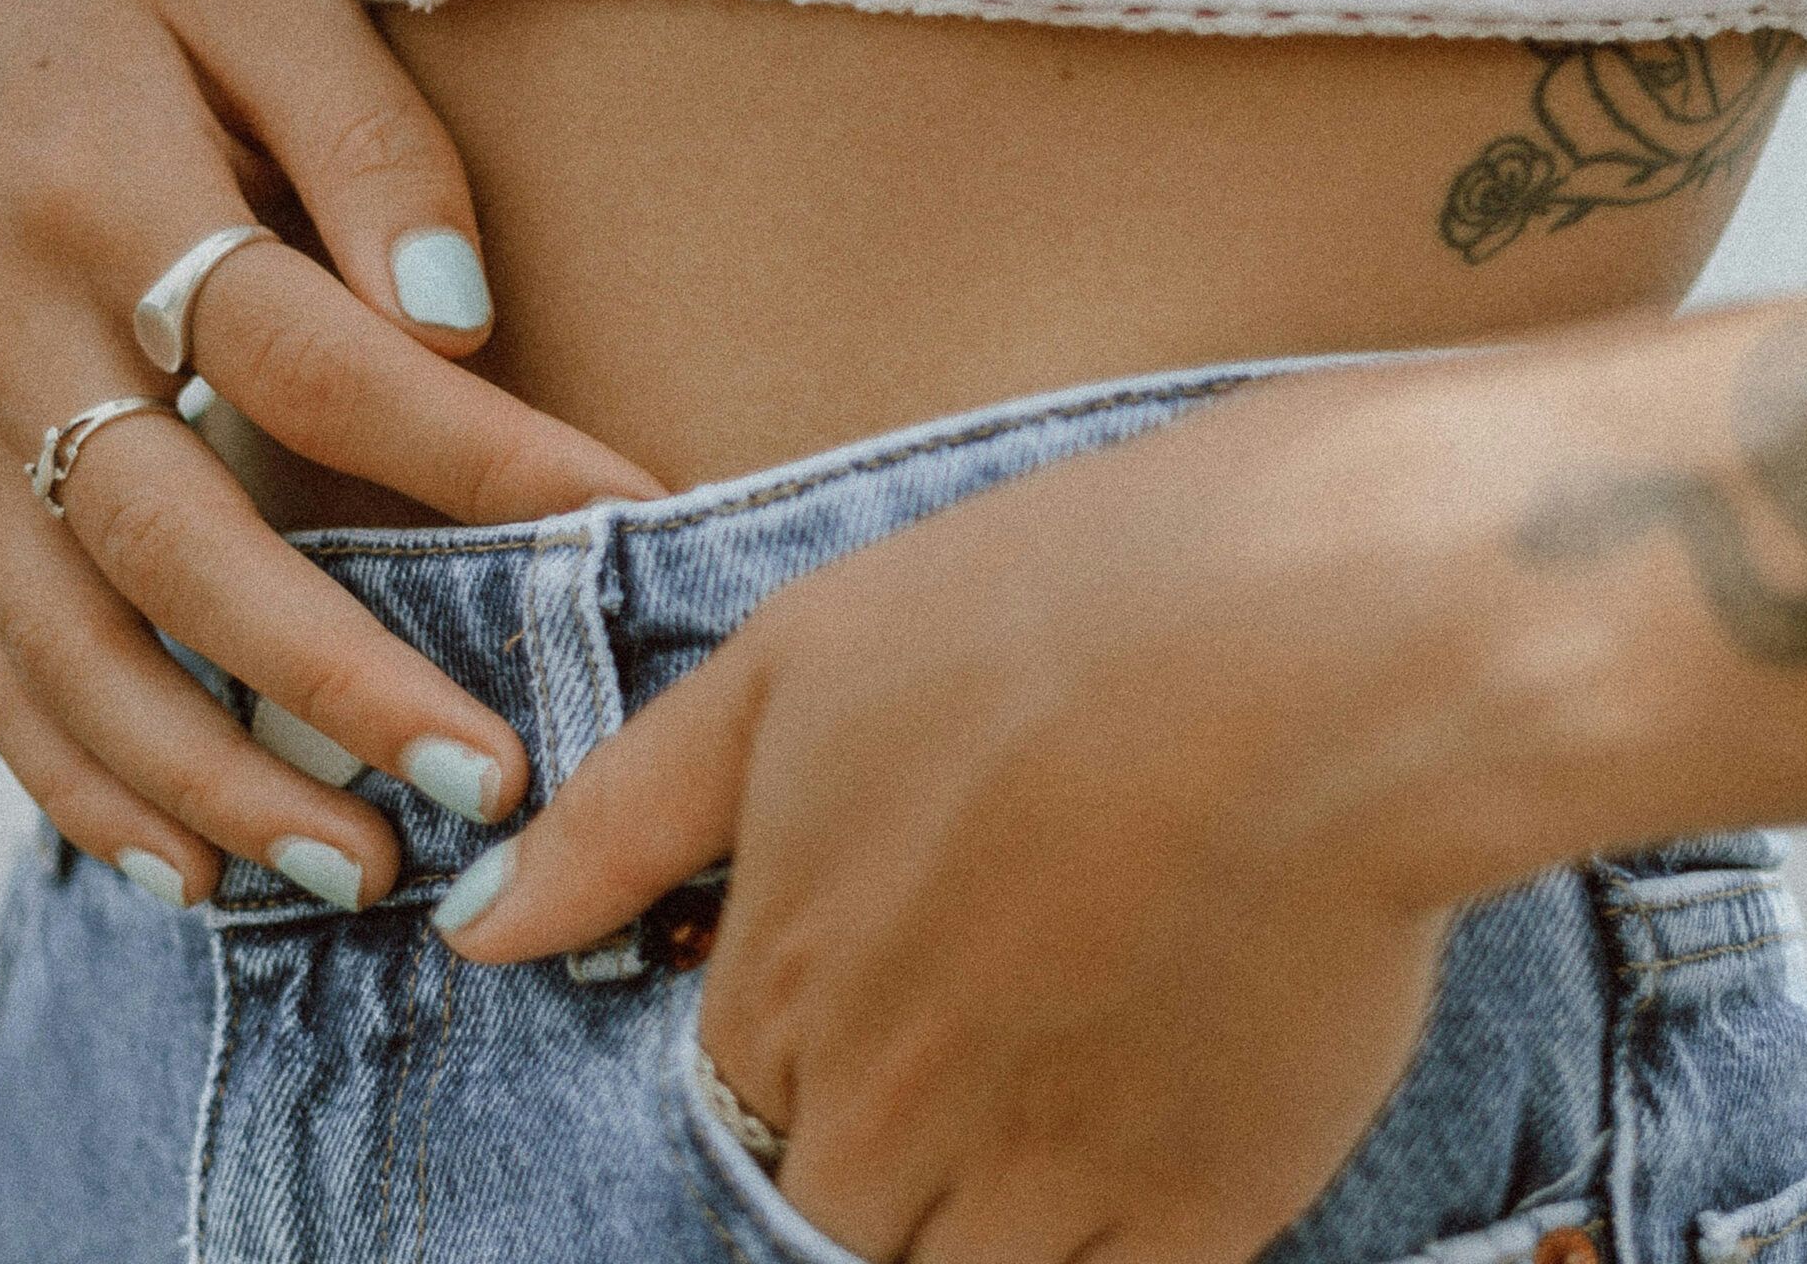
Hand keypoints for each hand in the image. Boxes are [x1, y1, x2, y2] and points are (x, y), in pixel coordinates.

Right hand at [0, 0, 662, 908]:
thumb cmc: (145, 13)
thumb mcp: (269, 7)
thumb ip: (378, 149)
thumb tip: (459, 325)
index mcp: (100, 187)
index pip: (309, 357)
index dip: (473, 452)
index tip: (626, 522)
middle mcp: (0, 329)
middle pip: (176, 540)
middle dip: (335, 678)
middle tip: (488, 780)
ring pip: (70, 647)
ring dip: (214, 781)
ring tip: (365, 874)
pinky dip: (86, 786)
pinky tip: (196, 873)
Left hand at [437, 371, 1535, 1262]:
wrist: (1330, 638)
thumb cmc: (1059, 608)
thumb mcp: (798, 660)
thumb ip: (627, 815)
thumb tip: (476, 934)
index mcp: (786, 976)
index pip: (739, 1111)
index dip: (809, 1060)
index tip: (891, 995)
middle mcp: (891, 1105)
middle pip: (836, 1217)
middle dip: (884, 1154)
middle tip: (992, 1031)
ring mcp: (1045, 1172)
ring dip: (979, 1219)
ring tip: (1064, 1090)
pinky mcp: (1201, 1209)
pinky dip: (1100, 1253)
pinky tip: (1143, 1151)